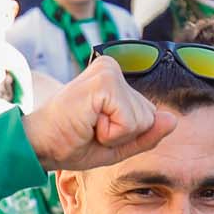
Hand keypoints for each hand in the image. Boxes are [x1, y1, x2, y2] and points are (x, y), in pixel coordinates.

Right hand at [22, 55, 174, 171]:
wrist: (39, 145)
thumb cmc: (72, 142)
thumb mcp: (118, 144)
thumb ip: (147, 134)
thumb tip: (174, 120)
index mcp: (117, 79)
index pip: (149, 115)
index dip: (126, 135)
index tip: (95, 129)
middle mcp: (113, 68)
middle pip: (149, 116)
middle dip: (123, 134)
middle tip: (90, 128)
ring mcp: (109, 72)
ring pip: (142, 120)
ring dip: (115, 134)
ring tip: (88, 125)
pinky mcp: (105, 82)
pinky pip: (130, 121)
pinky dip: (111, 133)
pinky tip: (88, 123)